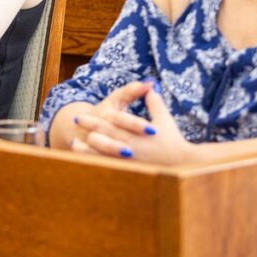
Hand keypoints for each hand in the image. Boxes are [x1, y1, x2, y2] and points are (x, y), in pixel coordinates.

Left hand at [72, 81, 194, 164]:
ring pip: (106, 155)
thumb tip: (149, 85)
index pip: (115, 125)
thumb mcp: (164, 119)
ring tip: (74, 142)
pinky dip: (96, 163)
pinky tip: (85, 160)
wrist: (183, 165)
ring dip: (89, 150)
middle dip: (90, 128)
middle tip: (76, 121)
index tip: (82, 115)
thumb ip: (155, 103)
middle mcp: (133, 148)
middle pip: (107, 137)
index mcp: (140, 135)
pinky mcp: (130, 171)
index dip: (98, 120)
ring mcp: (131, 162)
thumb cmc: (173, 140)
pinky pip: (109, 167)